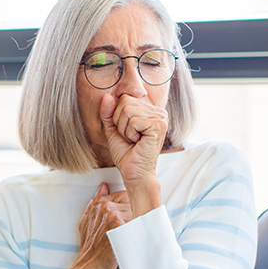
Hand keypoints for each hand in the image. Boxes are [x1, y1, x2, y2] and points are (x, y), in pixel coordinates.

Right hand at [60, 183, 131, 268]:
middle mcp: (104, 206)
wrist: (90, 266)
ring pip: (137, 211)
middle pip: (132, 202)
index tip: (129, 218)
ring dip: (139, 222)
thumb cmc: (90, 246)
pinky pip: (139, 222)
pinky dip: (141, 230)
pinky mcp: (120, 225)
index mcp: (97, 203)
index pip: (124, 195)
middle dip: (135, 214)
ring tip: (133, 235)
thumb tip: (104, 186)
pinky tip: (137, 238)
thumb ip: (96, 202)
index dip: (129, 208)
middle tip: (132, 228)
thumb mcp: (87, 221)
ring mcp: (112, 215)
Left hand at [100, 94, 165, 215]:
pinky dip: (130, 133)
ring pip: (127, 110)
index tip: (126, 132)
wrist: (133, 172)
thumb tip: (106, 96)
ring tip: (134, 140)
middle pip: (125, 102)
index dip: (117, 116)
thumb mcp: (113, 129)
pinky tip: (138, 142)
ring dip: (124, 129)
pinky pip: (133, 120)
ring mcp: (160, 118)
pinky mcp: (158, 125)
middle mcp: (158, 111)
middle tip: (130, 137)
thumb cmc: (126, 153)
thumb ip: (109, 113)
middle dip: (120, 122)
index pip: (125, 98)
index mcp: (150, 110)